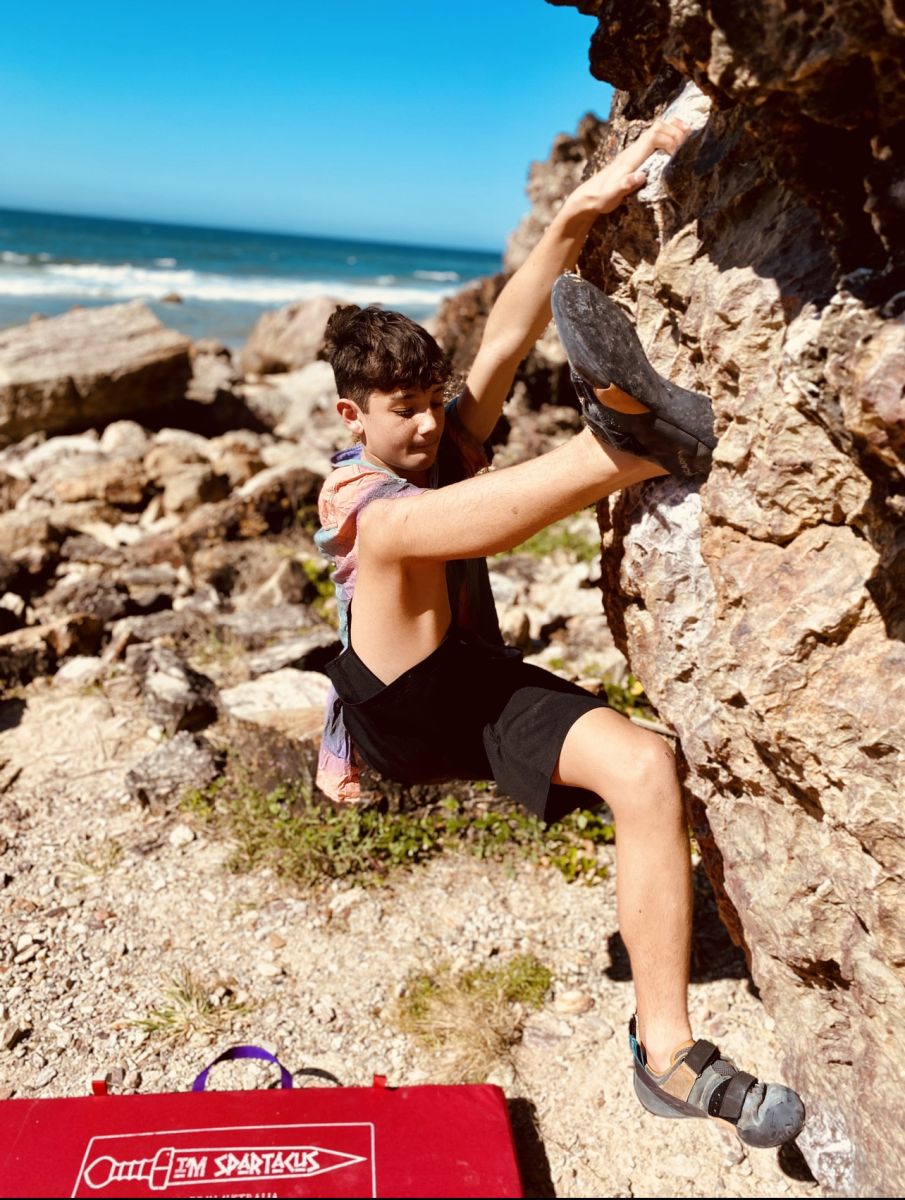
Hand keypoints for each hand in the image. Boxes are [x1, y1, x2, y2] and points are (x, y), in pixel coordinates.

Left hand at [572, 117, 690, 214]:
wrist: (587, 197)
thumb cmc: (601, 198)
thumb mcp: (612, 196)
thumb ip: (625, 185)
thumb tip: (641, 176)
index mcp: (631, 157)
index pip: (654, 137)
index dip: (670, 138)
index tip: (680, 150)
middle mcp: (632, 150)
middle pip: (656, 128)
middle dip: (674, 129)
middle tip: (691, 134)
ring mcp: (633, 152)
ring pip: (654, 131)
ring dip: (671, 128)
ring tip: (688, 129)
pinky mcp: (634, 157)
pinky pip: (652, 139)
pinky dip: (665, 135)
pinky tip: (673, 138)